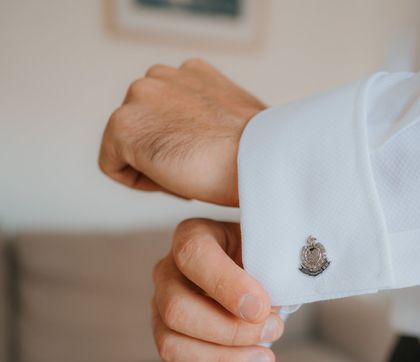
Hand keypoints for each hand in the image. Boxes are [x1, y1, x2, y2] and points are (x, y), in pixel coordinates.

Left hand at [99, 58, 264, 206]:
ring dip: (153, 166)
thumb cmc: (259, 153)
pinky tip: (173, 183)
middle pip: (145, 126)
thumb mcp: (238, 121)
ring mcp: (139, 96)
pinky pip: (113, 165)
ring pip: (128, 145)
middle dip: (165, 151)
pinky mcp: (123, 126)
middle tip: (197, 173)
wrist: (260, 159)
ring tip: (188, 178)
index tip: (206, 162)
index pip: (167, 111)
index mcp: (191, 73)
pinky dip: (139, 182)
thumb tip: (210, 140)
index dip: (185, 144)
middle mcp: (161, 75)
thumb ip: (212, 118)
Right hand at [152, 218, 283, 361]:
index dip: (227, 285)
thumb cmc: (263, 256)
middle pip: (176, 310)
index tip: (261, 307)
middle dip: (230, 331)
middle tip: (273, 330)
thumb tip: (264, 308)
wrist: (257, 271)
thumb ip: (270, 265)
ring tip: (265, 359)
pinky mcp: (170, 343)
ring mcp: (161, 311)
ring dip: (225, 361)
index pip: (193, 255)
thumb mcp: (269, 247)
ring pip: (171, 346)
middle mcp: (167, 273)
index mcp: (192, 237)